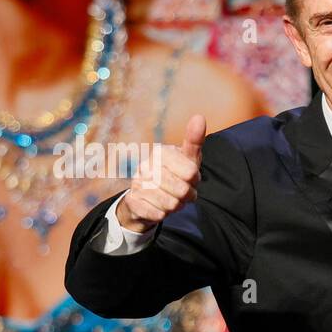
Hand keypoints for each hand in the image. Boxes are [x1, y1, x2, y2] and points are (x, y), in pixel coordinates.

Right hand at [115, 114, 205, 233]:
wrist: (147, 197)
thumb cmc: (174, 174)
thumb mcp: (188, 159)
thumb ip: (194, 140)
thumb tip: (199, 117)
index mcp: (161, 152)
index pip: (191, 173)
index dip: (194, 180)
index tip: (189, 178)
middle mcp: (146, 165)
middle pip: (182, 190)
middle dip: (187, 196)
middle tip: (182, 192)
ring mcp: (137, 183)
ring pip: (170, 204)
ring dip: (176, 206)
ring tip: (171, 199)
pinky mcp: (132, 201)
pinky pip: (158, 215)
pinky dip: (163, 214)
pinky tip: (158, 207)